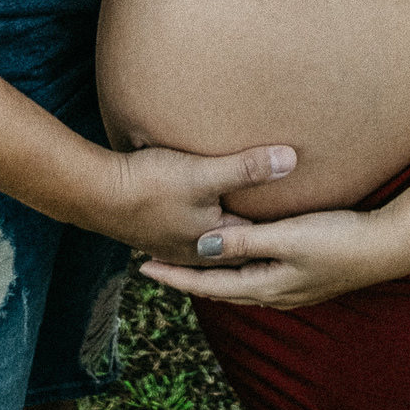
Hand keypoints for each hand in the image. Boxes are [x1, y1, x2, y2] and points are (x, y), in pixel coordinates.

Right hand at [103, 142, 295, 266]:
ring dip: (234, 232)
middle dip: (262, 237)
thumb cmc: (150, 185)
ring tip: (256, 226)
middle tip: (294, 230)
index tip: (313, 222)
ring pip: (215, 239)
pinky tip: (208, 214)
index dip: (284, 230)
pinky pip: (193, 231)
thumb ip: (248, 167)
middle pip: (239, 244)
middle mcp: (196, 250)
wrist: (95, 194)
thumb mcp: (204, 172)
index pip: (259, 240)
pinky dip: (209, 225)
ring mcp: (174, 243)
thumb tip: (292, 159)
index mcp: (213, 243)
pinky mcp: (157, 228)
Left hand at [137, 205, 409, 308]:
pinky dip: (238, 269)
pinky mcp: (305, 276)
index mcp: (266, 286)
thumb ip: (247, 242)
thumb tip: (204, 247)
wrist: (388, 248)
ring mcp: (291, 288)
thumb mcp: (289, 237)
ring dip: (213, 274)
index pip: (208, 284)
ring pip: (239, 284)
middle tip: (157, 265)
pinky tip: (240, 258)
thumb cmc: (339, 238)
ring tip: (190, 262)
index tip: (143, 267)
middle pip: (220, 288)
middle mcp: (275, 293)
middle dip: (188, 277)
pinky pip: (258, 276)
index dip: (176, 276)